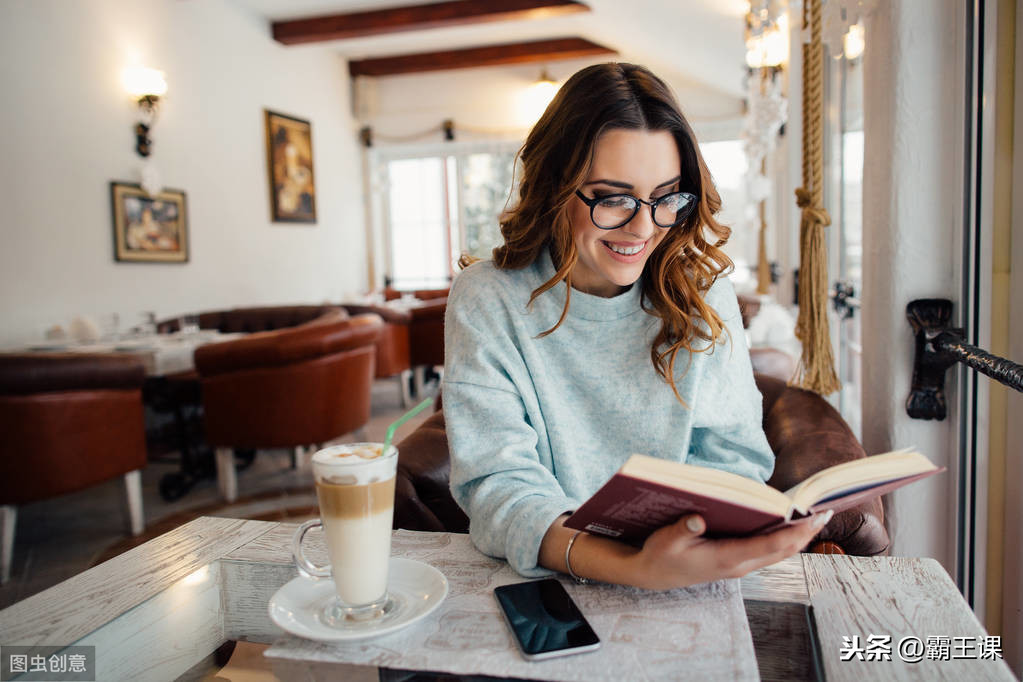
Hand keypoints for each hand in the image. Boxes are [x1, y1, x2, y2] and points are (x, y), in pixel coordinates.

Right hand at [627, 510, 832, 589]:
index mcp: (725, 558)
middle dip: (806, 533)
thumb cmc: (660, 555)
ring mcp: (739, 565)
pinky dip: (784, 538)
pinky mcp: (736, 561)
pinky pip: (768, 551)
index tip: (815, 518)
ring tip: (816, 515)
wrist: (652, 574)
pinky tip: (790, 523)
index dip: (794, 532)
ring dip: (798, 536)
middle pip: (782, 550)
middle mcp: (738, 564)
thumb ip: (682, 529)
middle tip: (827, 511)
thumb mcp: (666, 539)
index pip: (769, 546)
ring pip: (778, 552)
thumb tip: (697, 518)